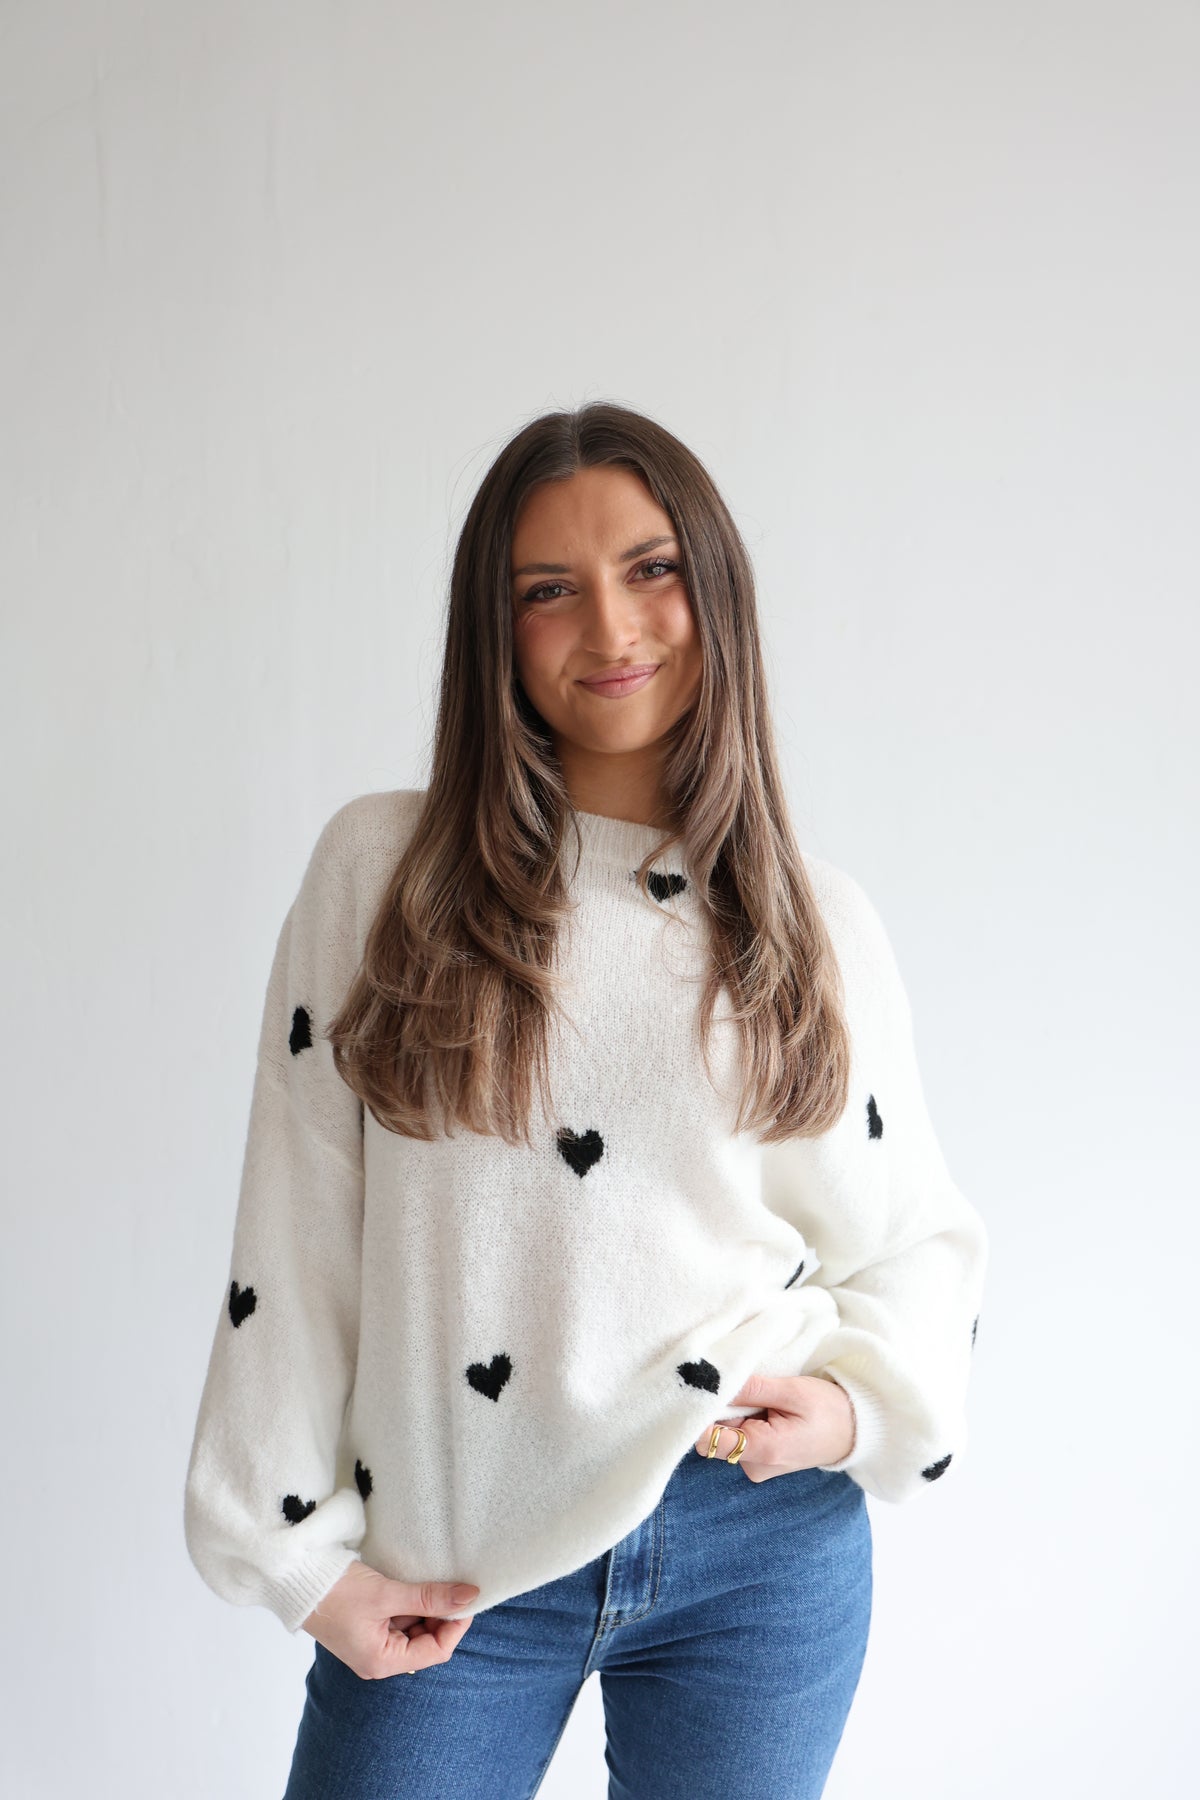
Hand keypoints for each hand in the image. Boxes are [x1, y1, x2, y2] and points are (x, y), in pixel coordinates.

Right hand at [301, 1560, 480, 1679]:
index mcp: (382, 1661)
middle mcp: (378, 1659)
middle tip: (453, 1585)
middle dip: (441, 1615)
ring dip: (426, 1607)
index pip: (435, 1651)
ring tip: (431, 1581)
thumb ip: (429, 1597)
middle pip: (426, 1641)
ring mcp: (371, 1643)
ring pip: (414, 1628)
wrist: (295, 1579)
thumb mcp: (386, 1594)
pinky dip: (410, 1603)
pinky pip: (398, 1619)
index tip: (467, 1598)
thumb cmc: (335, 1592)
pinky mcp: (366, 1627)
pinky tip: (413, 1584)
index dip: (455, 1626)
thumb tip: (469, 1597)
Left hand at [694, 1372, 856, 1481]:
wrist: (855, 1431)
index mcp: (763, 1451)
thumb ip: (751, 1389)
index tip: (703, 1388)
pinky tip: (763, 1407)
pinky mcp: (759, 1460)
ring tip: (760, 1396)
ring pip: (726, 1434)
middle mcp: (754, 1466)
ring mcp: (756, 1466)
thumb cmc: (828, 1409)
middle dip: (720, 1408)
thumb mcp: (792, 1391)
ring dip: (734, 1412)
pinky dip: (743, 1419)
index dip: (700, 1413)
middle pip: (714, 1435)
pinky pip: (738, 1437)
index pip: (709, 1440)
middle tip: (741, 1384)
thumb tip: (713, 1382)